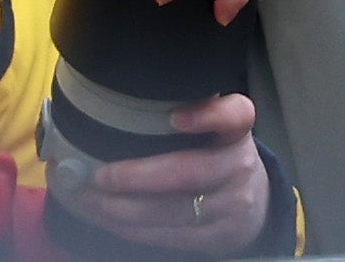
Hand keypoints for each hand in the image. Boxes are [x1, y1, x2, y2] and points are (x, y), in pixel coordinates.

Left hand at [53, 93, 269, 254]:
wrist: (253, 203)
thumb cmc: (215, 156)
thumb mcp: (212, 129)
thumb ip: (182, 114)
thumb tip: (109, 106)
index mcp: (236, 131)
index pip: (236, 115)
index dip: (208, 115)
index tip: (174, 117)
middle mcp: (239, 166)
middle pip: (187, 172)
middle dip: (136, 177)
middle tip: (99, 176)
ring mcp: (233, 206)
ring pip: (173, 211)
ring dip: (124, 208)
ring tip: (91, 198)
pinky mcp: (220, 238)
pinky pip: (171, 237)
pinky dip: (133, 230)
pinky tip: (109, 218)